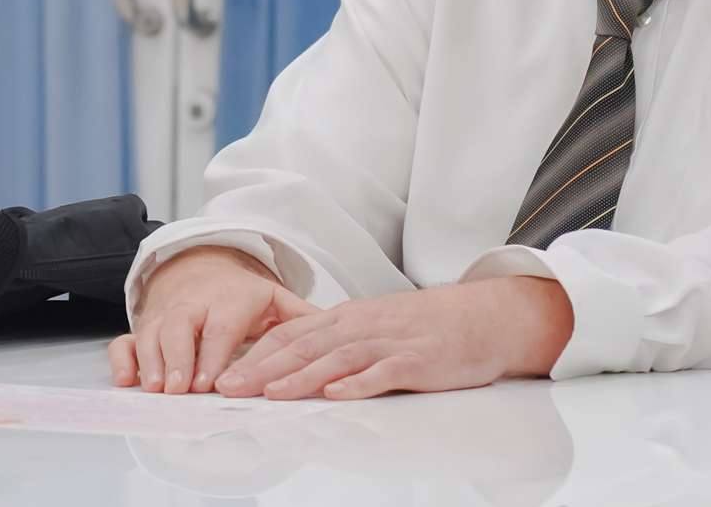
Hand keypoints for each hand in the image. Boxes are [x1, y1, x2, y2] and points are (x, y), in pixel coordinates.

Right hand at [109, 245, 317, 393]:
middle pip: (180, 327)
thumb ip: (301, 317)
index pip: (220, 326)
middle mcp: (193, 306)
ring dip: (152, 362)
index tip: (211, 381)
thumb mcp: (273, 298)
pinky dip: (123, 360)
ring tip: (158, 389)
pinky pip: (125, 341)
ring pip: (152, 334)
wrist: (201, 268)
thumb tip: (338, 335)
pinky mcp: (145, 327)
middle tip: (181, 388)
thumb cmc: (240, 295)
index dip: (213, 353)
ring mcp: (165, 317)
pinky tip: (127, 381)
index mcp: (227, 300)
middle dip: (179, 358)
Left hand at [214, 275, 571, 400]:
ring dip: (301, 376)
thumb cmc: (429, 326)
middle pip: (305, 345)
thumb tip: (295, 369)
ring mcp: (391, 341)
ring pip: (338, 358)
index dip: (257, 354)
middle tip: (229, 388)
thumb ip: (339, 344)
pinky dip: (359, 383)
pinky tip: (337, 394)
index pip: (293, 333)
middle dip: (264, 368)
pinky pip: (385, 372)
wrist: (486, 316)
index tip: (225, 374)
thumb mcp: (377, 326)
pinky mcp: (419, 361)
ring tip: (270, 394)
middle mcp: (364, 325)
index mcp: (350, 317)